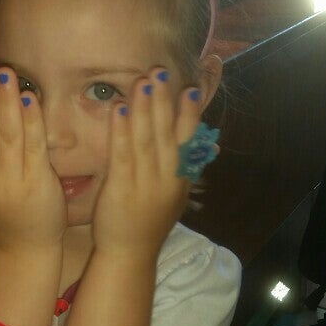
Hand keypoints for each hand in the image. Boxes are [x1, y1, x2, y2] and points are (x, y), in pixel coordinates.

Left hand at [92, 68, 200, 257]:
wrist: (130, 254)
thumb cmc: (148, 219)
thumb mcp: (175, 192)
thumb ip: (185, 165)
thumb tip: (207, 143)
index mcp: (180, 177)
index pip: (189, 139)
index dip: (191, 113)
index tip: (192, 87)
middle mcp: (167, 177)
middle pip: (167, 133)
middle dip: (164, 100)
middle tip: (161, 71)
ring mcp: (145, 183)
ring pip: (146, 139)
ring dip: (144, 107)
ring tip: (142, 80)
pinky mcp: (121, 189)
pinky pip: (122, 155)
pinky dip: (121, 131)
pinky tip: (118, 109)